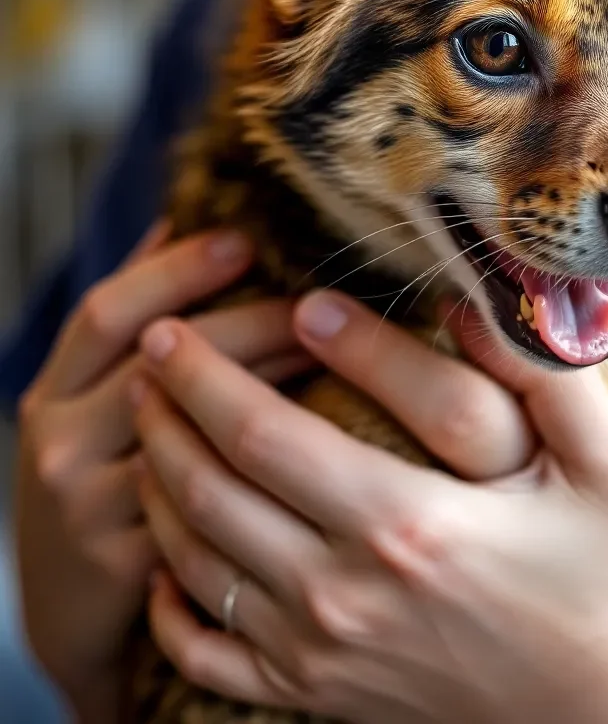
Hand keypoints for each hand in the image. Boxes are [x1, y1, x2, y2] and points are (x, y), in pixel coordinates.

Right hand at [14, 224, 313, 721]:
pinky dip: (268, 463)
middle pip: (162, 364)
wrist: (68, 603)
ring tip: (334, 356)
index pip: (107, 312)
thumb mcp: (90, 395)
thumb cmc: (98, 469)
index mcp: (56, 389)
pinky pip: (213, 502)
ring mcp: (92, 506)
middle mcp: (64, 441)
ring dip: (271, 388)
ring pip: (193, 431)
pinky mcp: (131, 561)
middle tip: (319, 302)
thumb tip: (181, 222)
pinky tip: (323, 438)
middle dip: (251, 325)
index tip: (246, 239)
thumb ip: (134, 313)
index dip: (177, 269)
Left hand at [134, 289, 607, 723]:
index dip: (231, 361)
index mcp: (408, 525)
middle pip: (212, 483)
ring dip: (159, 474)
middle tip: (155, 343)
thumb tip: (472, 297)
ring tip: (149, 415)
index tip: (211, 314)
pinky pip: (203, 647)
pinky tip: (166, 552)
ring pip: (195, 553)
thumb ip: (545, 375)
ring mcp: (322, 648)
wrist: (606, 715)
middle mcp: (344, 591)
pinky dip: (167, 594)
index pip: (274, 427)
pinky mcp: (317, 689)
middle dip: (170, 403)